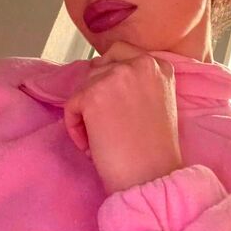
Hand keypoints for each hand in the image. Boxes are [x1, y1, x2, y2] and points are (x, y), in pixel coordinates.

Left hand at [64, 42, 183, 193]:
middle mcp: (139, 63)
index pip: (120, 52)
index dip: (110, 78)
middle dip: (96, 93)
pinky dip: (75, 127)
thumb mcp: (158, 101)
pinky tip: (91, 146)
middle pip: (98, 67)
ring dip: (86, 112)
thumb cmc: (155, 149)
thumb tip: (102, 75)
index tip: (113, 104)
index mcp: (159, 65)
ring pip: (84, 86)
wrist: (152, 178)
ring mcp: (115, 76)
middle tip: (106, 123)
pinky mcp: (93, 95)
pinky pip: (71, 105)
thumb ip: (138, 81)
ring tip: (101, 139)